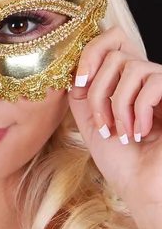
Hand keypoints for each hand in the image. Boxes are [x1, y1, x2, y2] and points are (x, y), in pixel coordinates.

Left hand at [68, 25, 161, 210]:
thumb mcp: (90, 120)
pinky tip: (141, 131)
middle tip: (104, 124)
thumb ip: (81, 91)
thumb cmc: (120, 160)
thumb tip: (74, 64)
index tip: (79, 84)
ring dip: (117, 104)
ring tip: (123, 132)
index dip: (90, 54)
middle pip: (115, 54)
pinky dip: (139, 109)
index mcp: (125, 81)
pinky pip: (155, 82)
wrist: (143, 188)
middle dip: (99, 91)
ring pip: (131, 66)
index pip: (111, 40)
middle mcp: (147, 78)